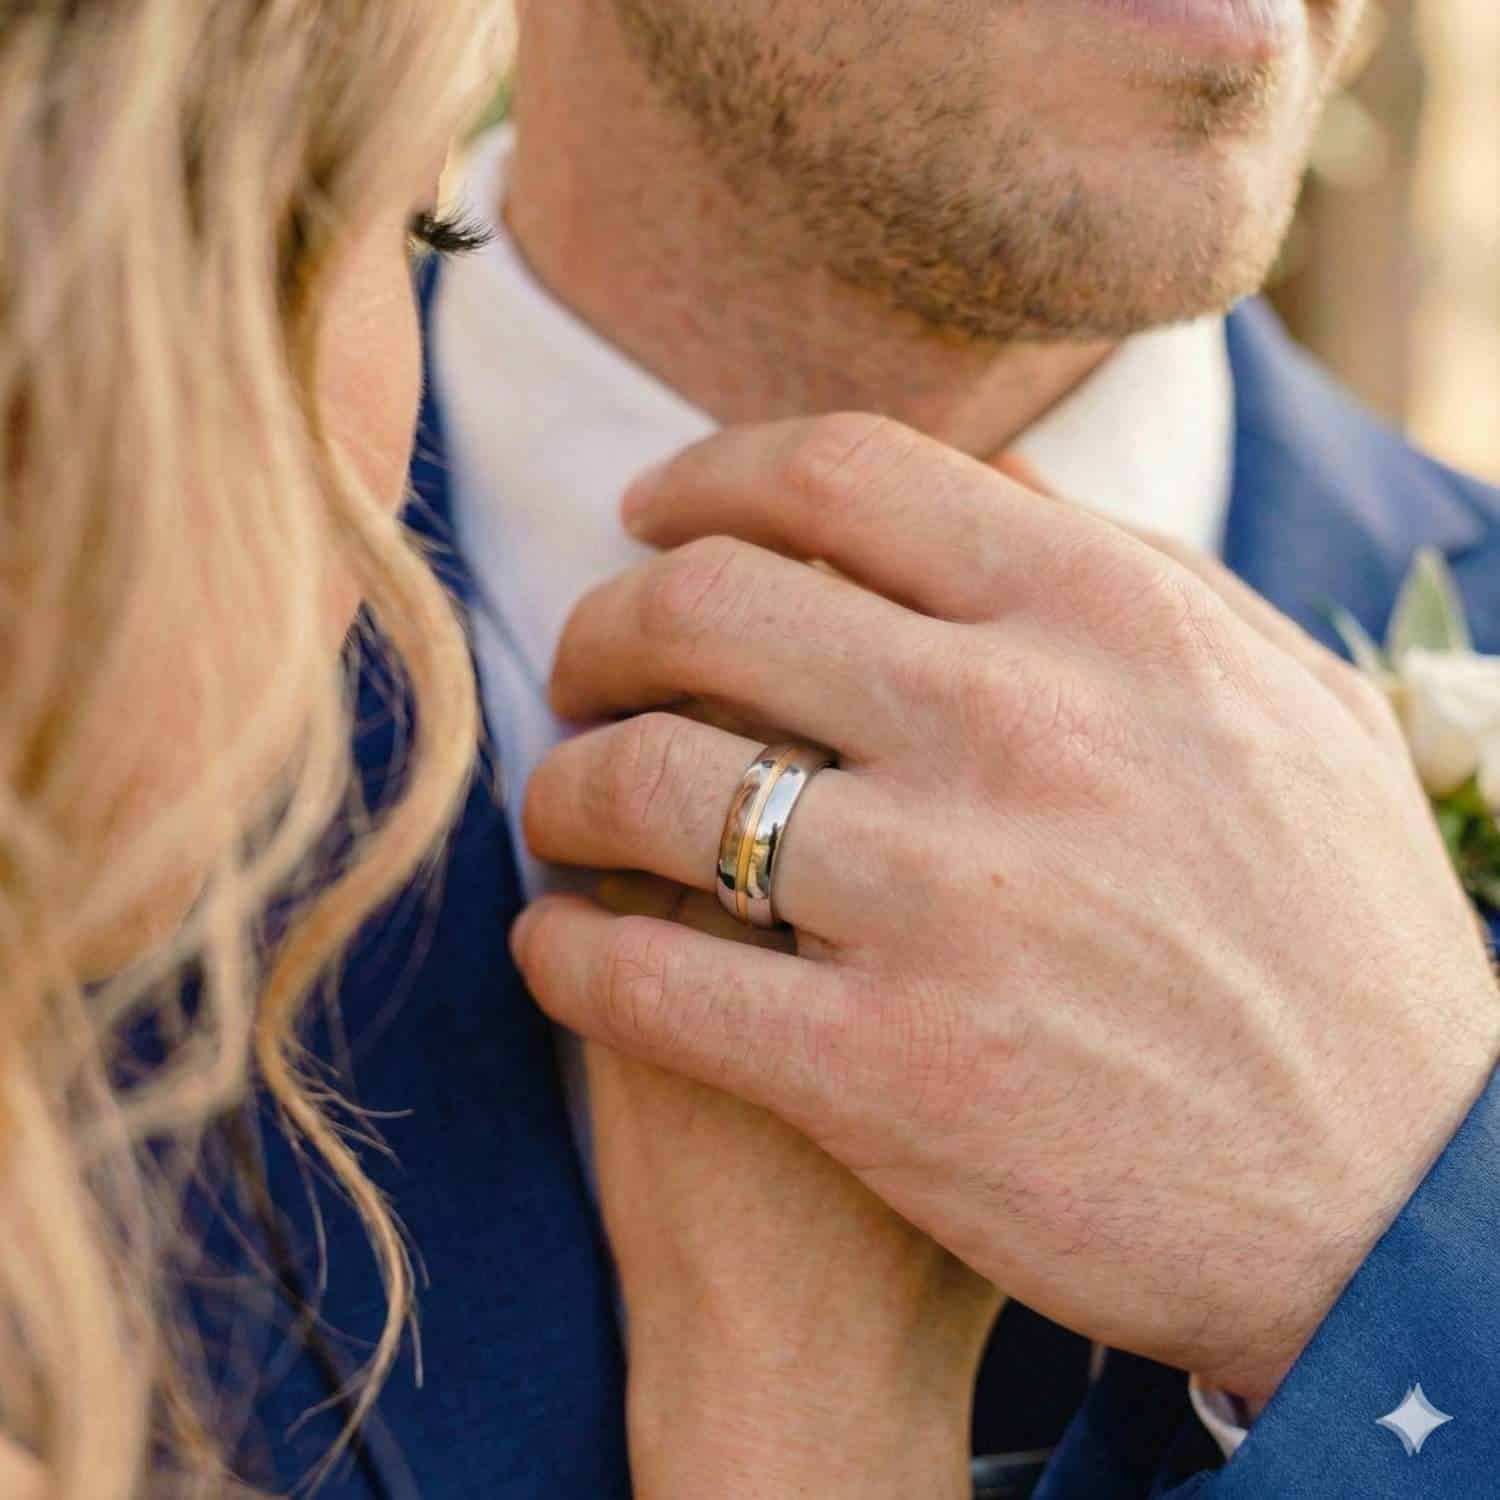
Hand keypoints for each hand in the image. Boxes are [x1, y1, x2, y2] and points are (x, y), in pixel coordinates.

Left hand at [513, 414, 1499, 1402]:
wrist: (1395, 1204)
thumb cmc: (1340, 942)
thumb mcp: (1280, 707)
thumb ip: (1127, 576)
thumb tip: (975, 483)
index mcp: (1109, 618)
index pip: (839, 472)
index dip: (704, 476)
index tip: (648, 519)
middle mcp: (1019, 731)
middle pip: (702, 604)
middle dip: (600, 627)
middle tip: (582, 671)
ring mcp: (944, 902)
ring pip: (642, 782)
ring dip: (562, 787)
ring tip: (564, 812)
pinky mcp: (883, 1073)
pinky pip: (641, 979)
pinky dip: (564, 952)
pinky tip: (558, 948)